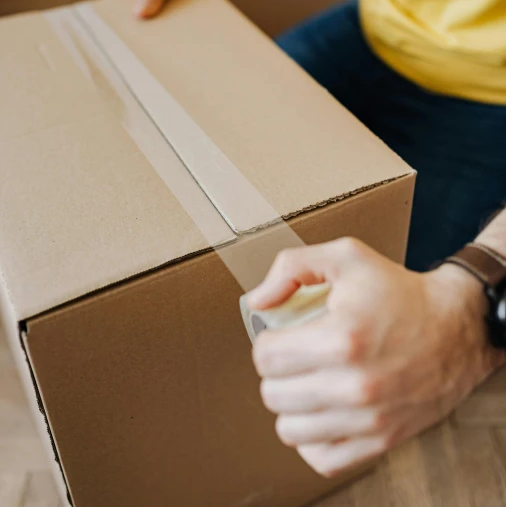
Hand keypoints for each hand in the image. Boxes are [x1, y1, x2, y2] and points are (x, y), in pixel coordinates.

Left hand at [249, 239, 503, 477]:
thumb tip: (258, 301)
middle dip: (275, 372)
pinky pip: (322, 457)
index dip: (266, 342)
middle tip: (293, 356)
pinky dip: (313, 437)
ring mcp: (369, 418)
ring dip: (290, 405)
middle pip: (273, 395)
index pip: (266, 358)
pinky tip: (321, 410)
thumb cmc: (400, 291)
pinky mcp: (381, 440)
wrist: (455, 327)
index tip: (280, 336)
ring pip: (290, 430)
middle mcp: (355, 385)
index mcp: (342, 338)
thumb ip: (292, 267)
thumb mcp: (346, 256)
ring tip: (305, 382)